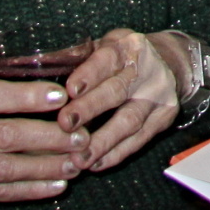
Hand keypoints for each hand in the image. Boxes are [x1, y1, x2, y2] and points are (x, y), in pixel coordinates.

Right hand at [0, 79, 88, 207]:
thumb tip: (49, 94)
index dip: (27, 96)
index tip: (61, 96)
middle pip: (5, 134)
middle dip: (49, 135)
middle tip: (81, 135)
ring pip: (5, 166)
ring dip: (45, 165)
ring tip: (76, 162)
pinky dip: (30, 189)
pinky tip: (56, 185)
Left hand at [57, 28, 183, 172]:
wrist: (169, 63)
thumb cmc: (122, 58)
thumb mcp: (104, 46)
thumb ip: (77, 58)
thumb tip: (40, 70)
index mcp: (127, 46)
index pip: (107, 59)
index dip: (88, 75)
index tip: (69, 90)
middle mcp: (147, 69)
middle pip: (117, 91)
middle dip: (90, 108)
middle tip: (65, 124)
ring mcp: (159, 94)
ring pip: (130, 120)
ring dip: (103, 141)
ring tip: (79, 158)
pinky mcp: (164, 117)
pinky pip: (140, 139)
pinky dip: (117, 153)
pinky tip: (96, 163)